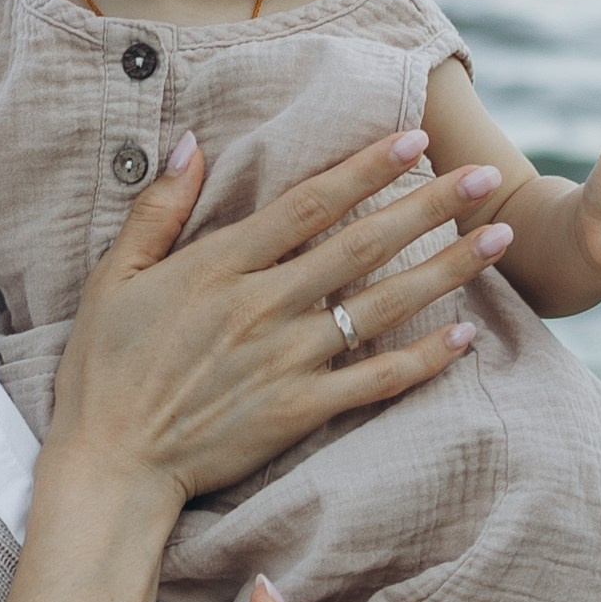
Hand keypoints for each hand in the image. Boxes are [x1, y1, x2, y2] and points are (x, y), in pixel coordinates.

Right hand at [47, 129, 519, 515]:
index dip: (366, 167)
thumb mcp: (113, 277)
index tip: (415, 137)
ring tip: (497, 239)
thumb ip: (157, 209)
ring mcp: (286, 361)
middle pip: (362, 245)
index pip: (309, 203)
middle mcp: (263, 307)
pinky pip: (376, 381)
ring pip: (383, 306)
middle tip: (482, 175)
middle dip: (429, 206)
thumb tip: (191, 143)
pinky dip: (425, 359)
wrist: (111, 463)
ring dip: (446, 270)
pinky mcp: (299, 412)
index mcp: (220, 267)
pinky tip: (467, 336)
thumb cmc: (104, 368)